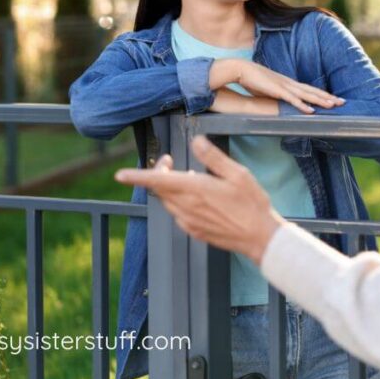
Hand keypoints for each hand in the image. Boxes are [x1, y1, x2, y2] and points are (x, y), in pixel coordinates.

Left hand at [115, 136, 284, 263]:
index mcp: (195, 189)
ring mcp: (189, 221)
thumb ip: (213, 157)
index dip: (136, 177)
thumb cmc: (251, 204)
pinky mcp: (194, 231)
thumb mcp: (237, 174)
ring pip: (168, 202)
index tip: (120, 175)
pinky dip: (180, 202)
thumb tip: (196, 141)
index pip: (157, 182)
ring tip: (191, 179)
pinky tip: (199, 199)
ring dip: (171, 188)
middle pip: (160, 190)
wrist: (259, 237)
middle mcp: (186, 207)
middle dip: (159, 174)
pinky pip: (178, 213)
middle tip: (170, 161)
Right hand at [212, 59, 343, 113]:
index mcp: (289, 83)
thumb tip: (282, 101)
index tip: (334, 99)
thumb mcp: (269, 89)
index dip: (322, 94)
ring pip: (306, 95)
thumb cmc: (254, 80)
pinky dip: (302, 105)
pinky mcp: (276, 90)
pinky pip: (292, 99)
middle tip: (342, 102)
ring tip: (332, 105)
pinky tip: (311, 111)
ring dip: (320, 100)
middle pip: (313, 91)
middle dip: (328, 97)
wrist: (241, 69)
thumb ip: (278, 94)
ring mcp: (284, 86)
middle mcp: (290, 84)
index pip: (309, 89)